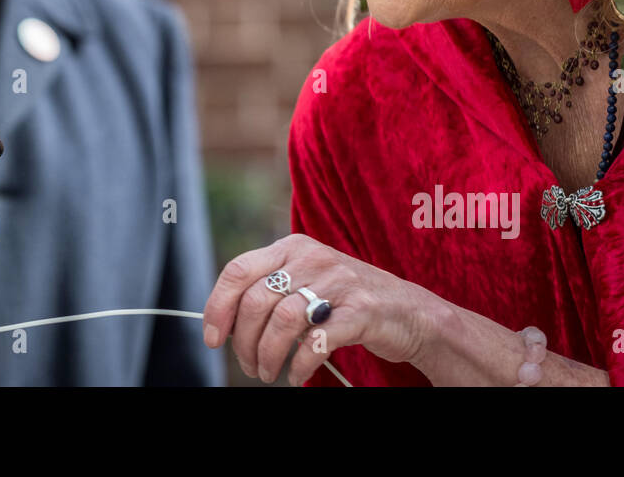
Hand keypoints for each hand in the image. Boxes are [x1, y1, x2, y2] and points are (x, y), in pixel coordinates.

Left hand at [201, 233, 439, 385]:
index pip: (238, 270)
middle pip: (256, 301)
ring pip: (282, 321)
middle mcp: (313, 258)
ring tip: (268, 373)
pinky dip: (299, 365)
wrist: (411, 311)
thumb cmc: (348, 300)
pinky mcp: (361, 311)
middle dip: (243, 341)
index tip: (212, 338)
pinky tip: (296, 376)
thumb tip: (223, 322)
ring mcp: (339, 282)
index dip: (218, 307)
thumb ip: (271, 289)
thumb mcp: (307, 279)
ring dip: (267, 356)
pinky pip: (316, 342)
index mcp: (292, 247)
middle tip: (249, 366)